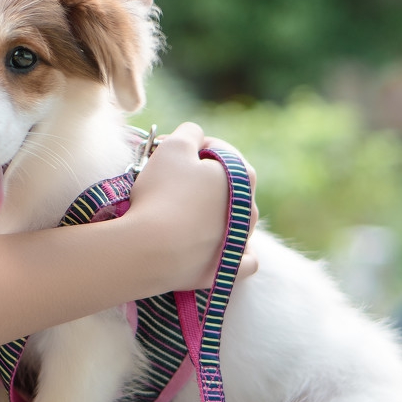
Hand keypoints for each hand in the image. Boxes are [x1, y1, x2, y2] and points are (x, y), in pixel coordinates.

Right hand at [126, 123, 259, 289]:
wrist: (150, 249)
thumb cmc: (161, 193)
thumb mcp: (173, 147)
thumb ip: (190, 132)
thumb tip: (196, 135)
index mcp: (242, 174)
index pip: (216, 150)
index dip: (188, 147)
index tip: (163, 153)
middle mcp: (250, 208)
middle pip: (224, 186)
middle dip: (199, 181)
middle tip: (166, 183)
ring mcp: (241, 241)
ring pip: (234, 220)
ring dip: (213, 214)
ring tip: (180, 214)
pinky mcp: (229, 268)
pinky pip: (242, 259)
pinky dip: (233, 251)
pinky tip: (219, 247)